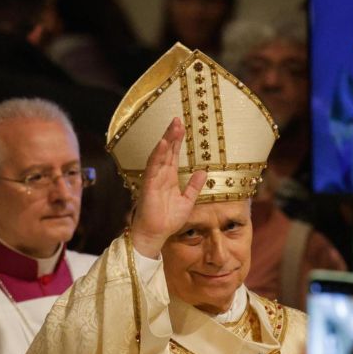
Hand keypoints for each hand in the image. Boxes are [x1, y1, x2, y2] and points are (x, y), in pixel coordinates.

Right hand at [130, 118, 206, 257]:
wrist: (156, 234)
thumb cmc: (168, 220)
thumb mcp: (187, 201)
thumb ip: (194, 187)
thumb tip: (203, 172)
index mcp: (169, 178)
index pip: (173, 155)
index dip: (177, 140)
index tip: (181, 126)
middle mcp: (160, 176)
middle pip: (166, 151)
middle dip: (172, 135)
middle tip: (178, 119)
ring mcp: (154, 179)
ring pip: (160, 155)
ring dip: (166, 140)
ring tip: (173, 126)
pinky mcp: (149, 186)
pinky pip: (153, 168)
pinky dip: (157, 155)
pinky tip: (162, 144)